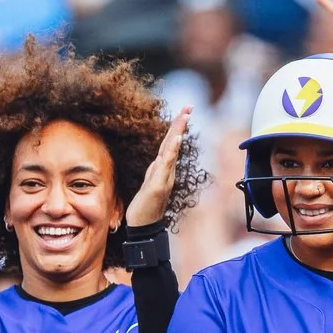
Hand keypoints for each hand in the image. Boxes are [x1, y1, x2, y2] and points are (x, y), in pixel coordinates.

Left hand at [124, 108, 189, 227]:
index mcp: (164, 168)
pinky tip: (177, 139)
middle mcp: (167, 171)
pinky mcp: (159, 186)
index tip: (184, 111)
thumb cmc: (146, 207)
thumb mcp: (150, 183)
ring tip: (184, 116)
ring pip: (171, 150)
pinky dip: (172, 151)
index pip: (170, 143)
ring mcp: (164, 178)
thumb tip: (160, 159)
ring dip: (178, 132)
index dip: (176, 127)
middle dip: (181, 123)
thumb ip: (156, 170)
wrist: (143, 227)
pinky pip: (166, 165)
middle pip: (173, 142)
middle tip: (189, 106)